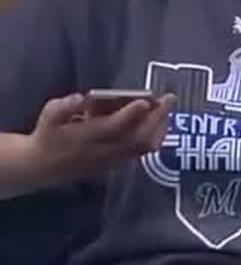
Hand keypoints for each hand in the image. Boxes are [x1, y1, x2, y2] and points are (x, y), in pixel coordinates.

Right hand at [25, 93, 171, 184]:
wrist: (46, 167)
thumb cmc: (49, 135)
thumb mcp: (49, 116)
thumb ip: (64, 106)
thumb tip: (81, 97)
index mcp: (86, 137)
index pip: (113, 127)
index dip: (130, 114)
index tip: (145, 100)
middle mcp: (104, 151)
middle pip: (137, 138)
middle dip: (156, 118)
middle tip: (170, 99)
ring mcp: (114, 160)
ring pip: (144, 147)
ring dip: (160, 127)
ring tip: (168, 108)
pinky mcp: (120, 164)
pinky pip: (143, 152)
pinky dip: (156, 137)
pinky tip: (162, 123)